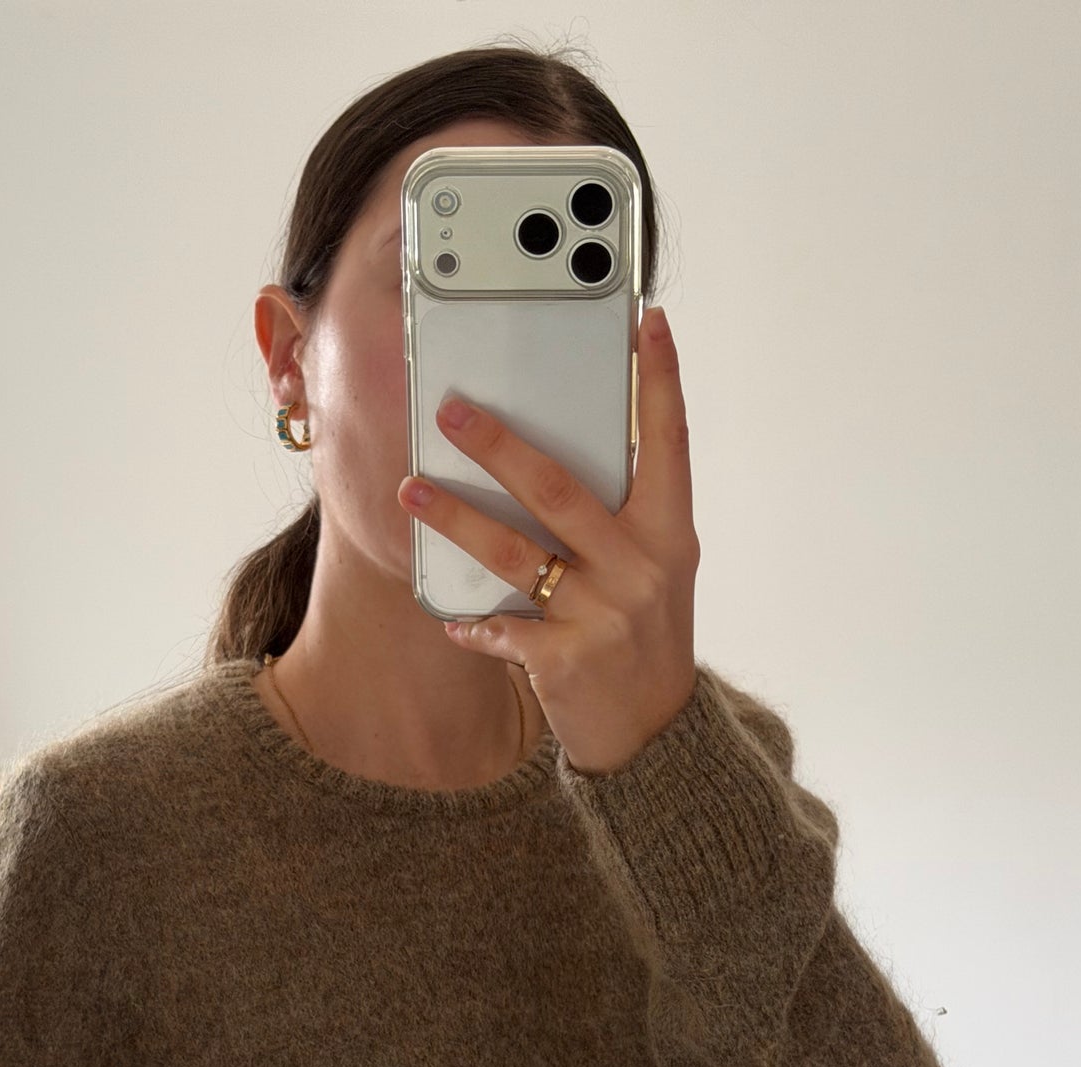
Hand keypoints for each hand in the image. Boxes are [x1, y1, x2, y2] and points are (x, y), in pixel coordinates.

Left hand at [397, 303, 699, 775]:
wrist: (654, 732)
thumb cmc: (643, 635)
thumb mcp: (656, 569)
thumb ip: (623, 515)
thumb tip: (552, 454)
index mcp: (671, 532)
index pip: (670, 441)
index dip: (662, 379)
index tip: (648, 319)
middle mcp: (642, 566)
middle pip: (560, 488)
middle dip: (498, 445)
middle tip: (450, 410)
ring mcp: (603, 613)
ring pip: (514, 553)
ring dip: (454, 519)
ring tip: (409, 492)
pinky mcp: (565, 659)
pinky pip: (502, 628)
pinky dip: (471, 623)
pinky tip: (447, 614)